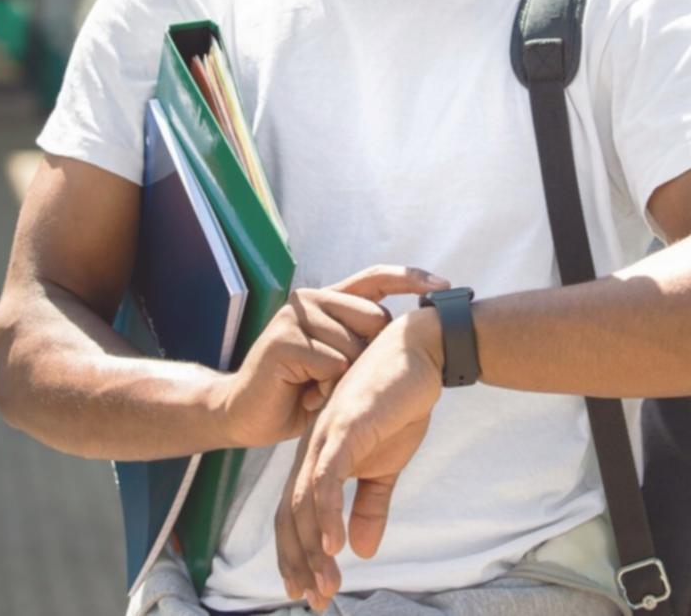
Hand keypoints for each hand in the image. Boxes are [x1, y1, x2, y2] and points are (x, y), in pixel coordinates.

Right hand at [215, 266, 448, 449]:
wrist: (244, 413)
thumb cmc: (297, 391)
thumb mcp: (337, 361)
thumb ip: (361, 340)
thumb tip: (409, 332)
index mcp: (327, 298)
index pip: (376, 277)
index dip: (411, 278)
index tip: (446, 284)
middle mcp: (312, 299)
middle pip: (375, 320)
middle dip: (367, 358)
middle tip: (335, 381)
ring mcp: (296, 316)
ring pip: (355, 347)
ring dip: (342, 380)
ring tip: (315, 390)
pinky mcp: (284, 340)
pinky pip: (332, 365)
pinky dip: (325, 388)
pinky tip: (304, 396)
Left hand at [282, 307, 444, 608]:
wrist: (420, 355)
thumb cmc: (400, 403)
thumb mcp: (388, 464)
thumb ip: (371, 505)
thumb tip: (362, 551)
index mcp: (319, 456)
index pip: (295, 512)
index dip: (297, 554)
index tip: (307, 592)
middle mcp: (313, 448)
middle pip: (290, 514)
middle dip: (300, 562)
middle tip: (314, 600)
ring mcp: (326, 437)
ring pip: (305, 503)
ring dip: (314, 550)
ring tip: (326, 586)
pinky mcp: (346, 428)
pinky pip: (327, 477)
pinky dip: (327, 513)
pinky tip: (334, 545)